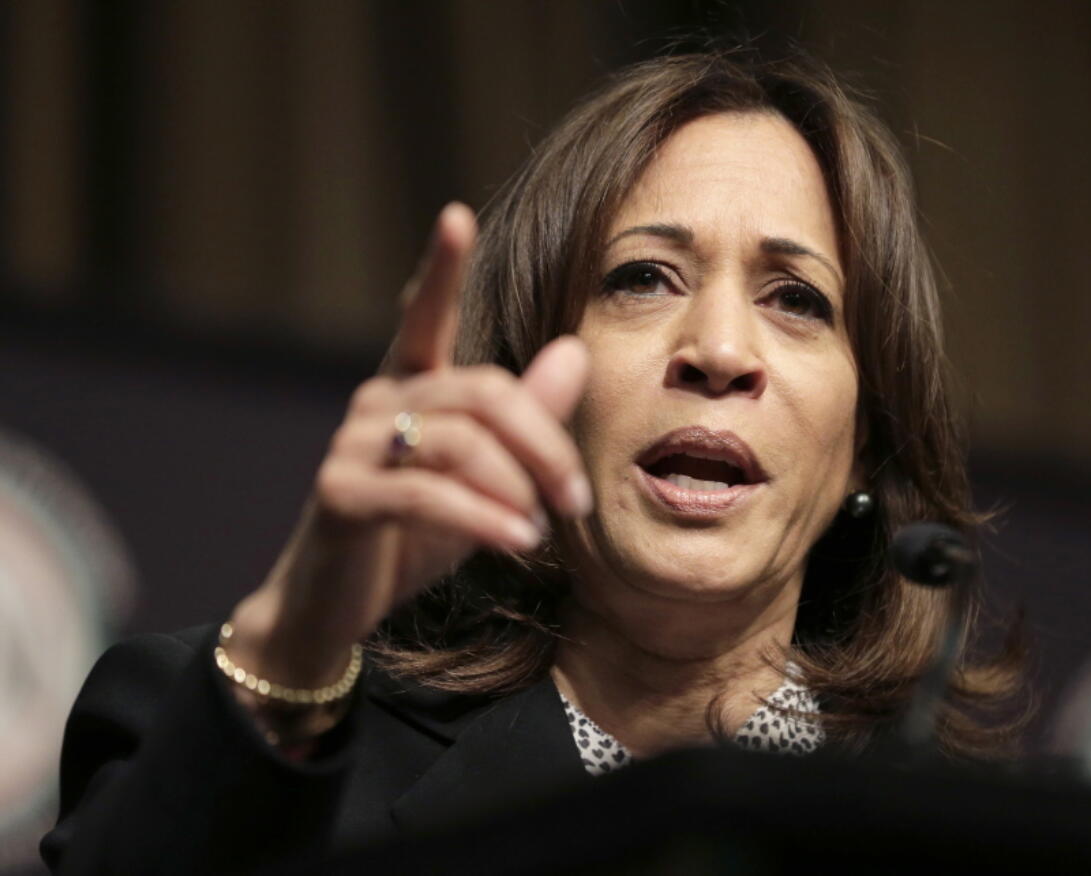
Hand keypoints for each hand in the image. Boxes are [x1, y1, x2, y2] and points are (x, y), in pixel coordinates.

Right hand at [228, 203, 590, 688]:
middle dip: (544, 443)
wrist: (333, 609)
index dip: (440, 270)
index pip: (424, 318)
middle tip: (577, 499)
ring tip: (542, 530)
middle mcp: (376, 401)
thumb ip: (526, 418)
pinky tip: (516, 543)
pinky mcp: (340, 494)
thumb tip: (574, 349)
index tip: (455, 217)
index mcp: (408, 388)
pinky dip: (483, 518)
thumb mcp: (484, 480)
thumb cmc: (411, 537)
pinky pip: (426, 492)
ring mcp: (352, 444)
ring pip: (459, 440)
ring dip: (518, 487)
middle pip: (482, 392)